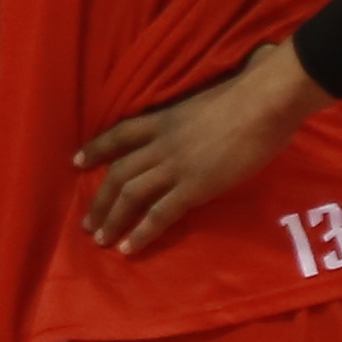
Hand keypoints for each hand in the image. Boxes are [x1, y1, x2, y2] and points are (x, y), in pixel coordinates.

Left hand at [69, 39, 322, 253]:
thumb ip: (197, 108)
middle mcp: (161, 143)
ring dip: (112, 220)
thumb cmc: (247, 92)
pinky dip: (141, 233)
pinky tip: (129, 248)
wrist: (264, 101)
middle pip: (118, 173)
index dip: (97, 148)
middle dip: (99, 200)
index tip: (77, 162)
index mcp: (164, 118)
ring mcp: (175, 166)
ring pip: (130, 195)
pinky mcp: (194, 187)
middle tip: (87, 222)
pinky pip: (160, 214)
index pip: (120, 134)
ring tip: (101, 239)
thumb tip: (206, 108)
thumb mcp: (208, 97)